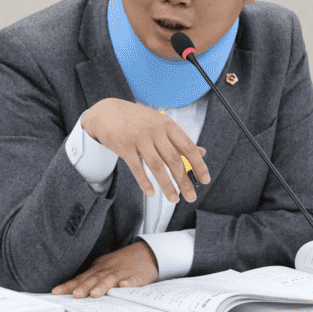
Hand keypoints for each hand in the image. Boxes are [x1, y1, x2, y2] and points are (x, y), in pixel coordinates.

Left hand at [51, 241, 158, 297]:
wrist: (146, 252)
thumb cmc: (121, 263)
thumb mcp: (103, 268)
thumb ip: (89, 278)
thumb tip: (71, 290)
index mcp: (98, 269)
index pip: (81, 278)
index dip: (69, 285)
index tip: (56, 292)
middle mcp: (108, 270)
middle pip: (94, 278)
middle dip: (84, 287)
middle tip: (76, 295)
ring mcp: (122, 272)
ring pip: (111, 279)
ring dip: (103, 286)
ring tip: (95, 294)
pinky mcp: (137, 276)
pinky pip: (133, 280)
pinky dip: (129, 283)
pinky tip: (125, 286)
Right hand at [82, 98, 209, 201]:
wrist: (107, 112)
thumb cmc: (138, 120)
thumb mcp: (162, 125)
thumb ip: (180, 140)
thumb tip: (202, 153)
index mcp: (167, 125)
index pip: (188, 147)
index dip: (198, 164)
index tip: (205, 179)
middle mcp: (155, 131)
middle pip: (174, 160)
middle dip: (184, 181)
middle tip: (191, 197)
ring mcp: (139, 138)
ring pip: (157, 166)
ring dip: (167, 185)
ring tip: (174, 199)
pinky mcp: (124, 147)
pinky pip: (137, 168)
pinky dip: (145, 182)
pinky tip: (152, 193)